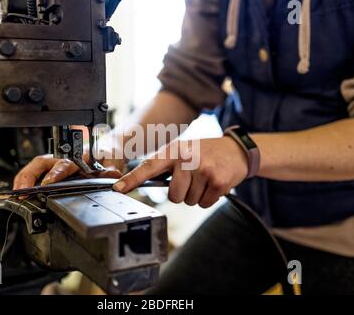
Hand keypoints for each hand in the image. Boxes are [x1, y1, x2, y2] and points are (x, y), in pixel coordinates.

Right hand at [13, 148, 124, 189]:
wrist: (109, 147)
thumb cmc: (108, 153)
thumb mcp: (114, 161)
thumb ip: (112, 169)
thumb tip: (112, 175)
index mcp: (79, 155)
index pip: (65, 164)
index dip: (56, 173)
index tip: (48, 183)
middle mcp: (65, 156)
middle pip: (42, 162)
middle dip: (30, 176)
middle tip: (23, 191)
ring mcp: (57, 161)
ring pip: (36, 166)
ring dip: (24, 179)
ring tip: (18, 193)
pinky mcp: (53, 167)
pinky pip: (36, 171)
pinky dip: (27, 181)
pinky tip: (21, 191)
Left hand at [113, 138, 248, 207]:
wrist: (236, 150)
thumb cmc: (204, 153)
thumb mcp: (183, 151)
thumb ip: (165, 165)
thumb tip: (143, 182)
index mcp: (173, 151)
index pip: (148, 167)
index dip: (131, 180)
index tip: (117, 189)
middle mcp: (187, 159)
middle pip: (173, 196)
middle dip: (182, 193)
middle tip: (192, 179)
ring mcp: (203, 170)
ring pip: (189, 201)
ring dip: (196, 195)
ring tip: (204, 178)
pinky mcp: (218, 181)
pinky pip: (204, 203)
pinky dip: (209, 198)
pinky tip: (214, 183)